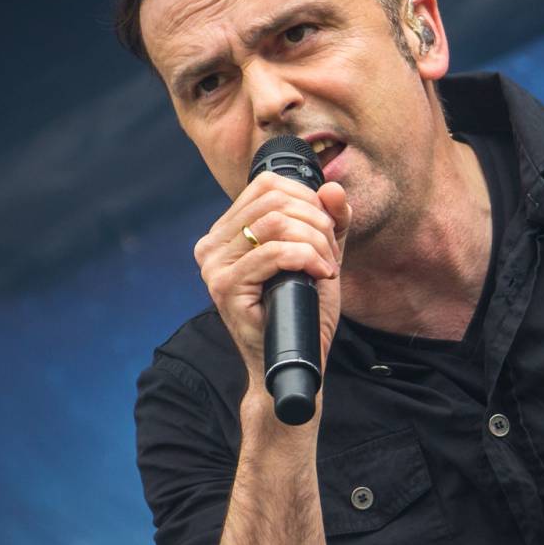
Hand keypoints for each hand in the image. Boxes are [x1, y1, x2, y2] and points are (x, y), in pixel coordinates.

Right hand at [193, 172, 350, 393]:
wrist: (293, 359)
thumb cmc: (302, 309)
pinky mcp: (225, 286)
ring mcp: (214, 266)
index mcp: (226, 232)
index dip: (306, 198)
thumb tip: (331, 188)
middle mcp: (212, 244)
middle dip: (315, 221)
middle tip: (331, 253)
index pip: (266, 185)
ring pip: (276, 223)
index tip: (327, 230)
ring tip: (327, 266)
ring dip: (315, 241)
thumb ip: (330, 221)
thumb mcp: (320, 255)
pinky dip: (307, 258)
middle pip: (274, 200)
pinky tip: (321, 275)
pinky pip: (273, 253)